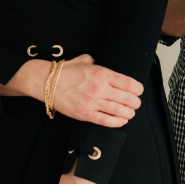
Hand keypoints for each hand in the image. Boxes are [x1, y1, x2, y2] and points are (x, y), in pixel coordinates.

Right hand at [0, 54, 142, 127]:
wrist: (46, 82)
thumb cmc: (66, 71)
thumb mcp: (85, 61)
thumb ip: (97, 63)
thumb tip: (103, 66)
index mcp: (103, 73)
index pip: (130, 84)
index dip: (138, 90)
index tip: (138, 92)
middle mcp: (100, 88)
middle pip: (128, 99)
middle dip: (135, 103)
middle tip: (135, 104)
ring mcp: (92, 102)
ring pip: (120, 111)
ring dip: (129, 113)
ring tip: (130, 113)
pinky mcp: (85, 114)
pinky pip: (106, 121)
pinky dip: (117, 122)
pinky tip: (122, 121)